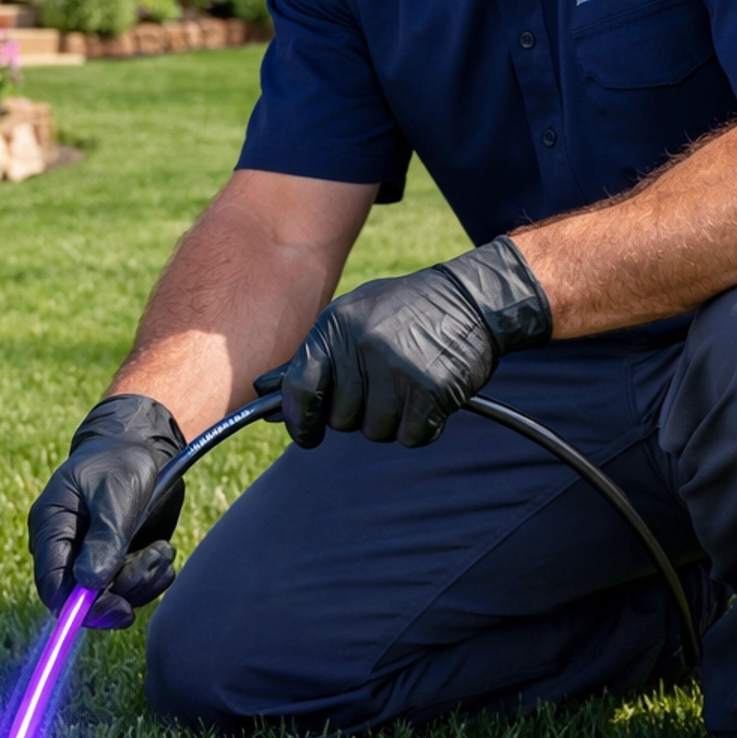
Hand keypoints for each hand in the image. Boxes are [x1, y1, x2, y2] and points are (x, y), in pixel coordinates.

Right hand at [28, 394, 185, 627]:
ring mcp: (93, 558)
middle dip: (122, 592)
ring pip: (113, 597)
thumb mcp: (115, 494)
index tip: (118, 609)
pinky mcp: (118, 562)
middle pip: (83, 601)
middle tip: (153, 567)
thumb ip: (105, 538)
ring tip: (162, 549)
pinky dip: (153, 577)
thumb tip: (90, 585)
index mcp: (51, 528)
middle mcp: (68, 550)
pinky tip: (163, 551)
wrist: (145, 448)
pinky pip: (134, 589)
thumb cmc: (121, 461)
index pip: (52, 585)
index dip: (78, 608)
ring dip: (143, 580)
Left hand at [279, 236, 552, 448]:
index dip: (299, 420)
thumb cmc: (405, 311)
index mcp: (335, 326)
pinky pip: (411, 437)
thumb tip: (265, 391)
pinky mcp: (430, 391)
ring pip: (375, 431)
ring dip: (392, 420)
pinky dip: (421, 427)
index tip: (307, 434)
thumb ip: (313, 356)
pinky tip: (431, 397)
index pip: (301, 388)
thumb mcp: (352, 317)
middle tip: (385, 385)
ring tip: (409, 385)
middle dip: (360, 413)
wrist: (471, 300)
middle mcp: (362, 346)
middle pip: (341, 419)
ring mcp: (397, 369)